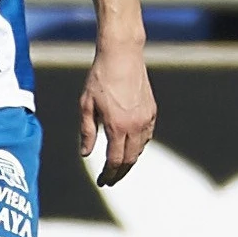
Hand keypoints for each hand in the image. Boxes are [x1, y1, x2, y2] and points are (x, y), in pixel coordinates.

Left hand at [81, 41, 155, 186]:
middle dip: (119, 173)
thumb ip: (87, 132)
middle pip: (130, 159)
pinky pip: (147, 136)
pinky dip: (138, 146)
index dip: (108, 174)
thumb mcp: (86, 105)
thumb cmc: (100, 77)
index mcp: (117, 126)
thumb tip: (86, 154)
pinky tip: (130, 147)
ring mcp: (146, 118)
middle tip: (110, 180)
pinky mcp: (152, 111)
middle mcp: (135, 125)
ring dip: (130, 160)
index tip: (102, 181)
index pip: (115, 160)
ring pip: (140, 149)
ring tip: (118, 166)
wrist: (122, 55)